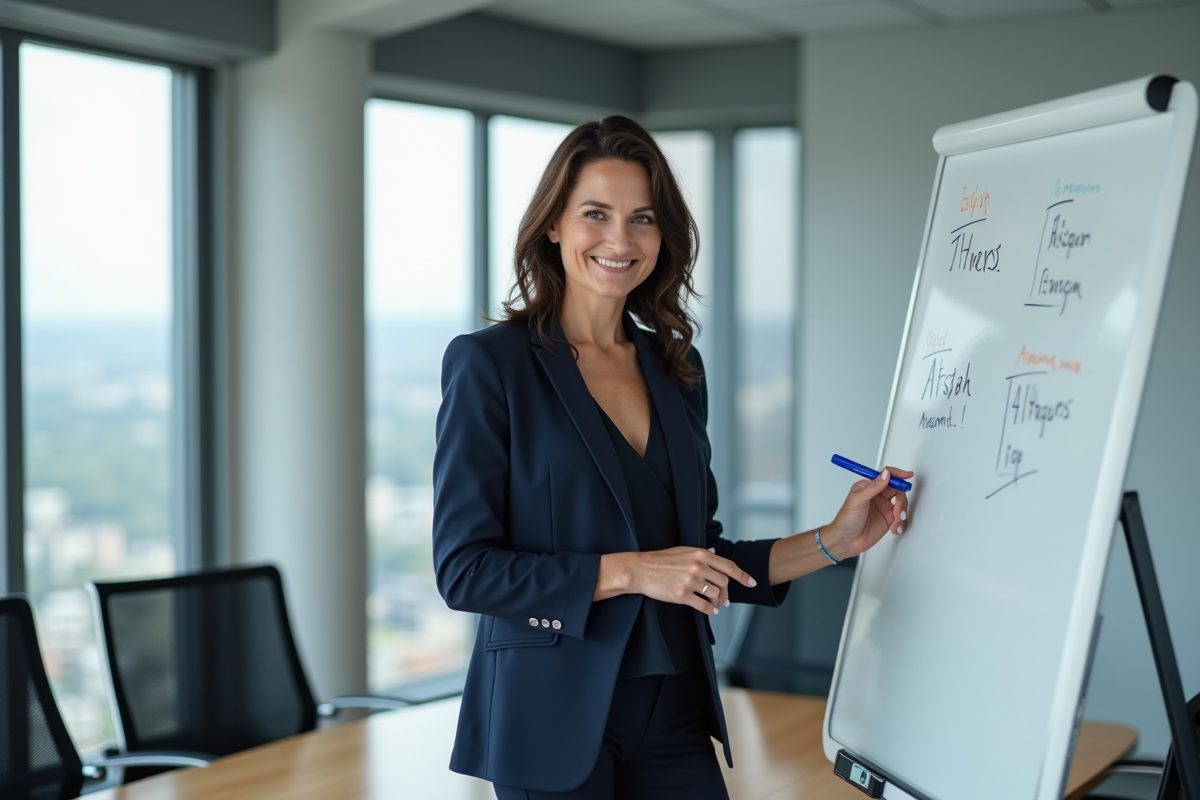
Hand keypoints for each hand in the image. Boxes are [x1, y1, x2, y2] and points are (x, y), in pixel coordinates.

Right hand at [599, 547, 755, 615]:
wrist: (640, 570)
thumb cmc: (660, 560)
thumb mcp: (682, 551)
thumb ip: (700, 553)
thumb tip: (714, 552)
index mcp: (699, 554)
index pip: (728, 566)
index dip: (743, 576)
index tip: (752, 583)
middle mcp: (697, 567)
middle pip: (724, 582)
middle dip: (727, 592)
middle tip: (726, 598)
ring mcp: (690, 581)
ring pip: (715, 594)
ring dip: (719, 601)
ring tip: (717, 604)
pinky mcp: (682, 595)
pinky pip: (703, 605)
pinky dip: (710, 610)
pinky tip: (711, 610)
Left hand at [823, 466, 912, 560]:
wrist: (846, 542)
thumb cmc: (846, 520)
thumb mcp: (858, 500)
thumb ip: (873, 487)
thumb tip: (886, 474)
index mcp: (868, 487)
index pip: (885, 475)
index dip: (897, 474)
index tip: (907, 476)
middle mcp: (877, 495)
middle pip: (897, 489)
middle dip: (901, 498)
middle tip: (898, 508)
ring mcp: (883, 507)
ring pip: (901, 503)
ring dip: (902, 511)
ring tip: (896, 520)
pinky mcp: (888, 519)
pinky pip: (901, 517)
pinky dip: (901, 522)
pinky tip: (894, 528)